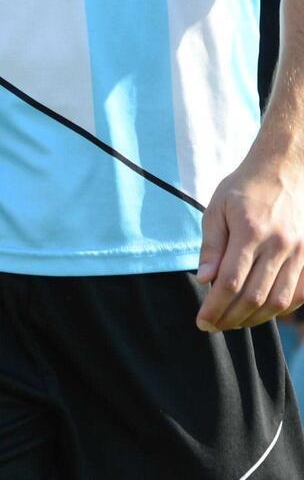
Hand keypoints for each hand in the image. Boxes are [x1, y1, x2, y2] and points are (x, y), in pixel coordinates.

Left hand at [196, 151, 303, 329]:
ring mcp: (300, 252)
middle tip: (214, 326)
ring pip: (279, 301)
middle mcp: (279, 244)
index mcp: (251, 231)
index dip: (215, 307)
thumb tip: (204, 281)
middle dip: (231, 318)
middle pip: (255, 296)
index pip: (231, 281)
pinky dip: (281, 309)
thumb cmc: (244, 189)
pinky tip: (262, 312)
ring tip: (234, 322)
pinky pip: (299, 294)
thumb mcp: (217, 209)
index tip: (202, 321)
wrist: (284, 170)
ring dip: (255, 319)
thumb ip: (211, 247)